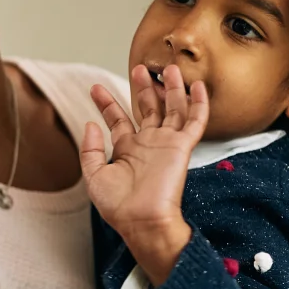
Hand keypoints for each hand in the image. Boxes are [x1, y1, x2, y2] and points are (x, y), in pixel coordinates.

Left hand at [82, 64, 209, 286]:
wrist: (141, 221)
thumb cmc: (118, 206)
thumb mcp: (94, 176)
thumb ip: (90, 150)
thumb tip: (90, 124)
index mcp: (126, 149)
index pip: (117, 119)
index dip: (106, 103)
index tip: (95, 87)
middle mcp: (147, 143)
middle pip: (147, 108)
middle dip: (143, 88)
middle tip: (140, 67)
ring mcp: (166, 143)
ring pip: (172, 108)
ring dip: (171, 88)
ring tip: (168, 68)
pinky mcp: (182, 147)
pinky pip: (195, 121)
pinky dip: (198, 104)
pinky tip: (196, 86)